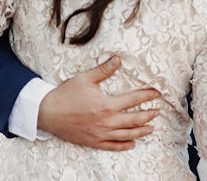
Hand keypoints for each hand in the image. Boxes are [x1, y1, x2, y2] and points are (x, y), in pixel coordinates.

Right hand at [37, 56, 160, 150]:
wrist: (48, 113)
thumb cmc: (66, 94)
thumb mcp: (85, 78)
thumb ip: (104, 70)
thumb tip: (118, 59)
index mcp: (107, 105)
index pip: (133, 100)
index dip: (147, 96)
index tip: (157, 93)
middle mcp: (107, 121)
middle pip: (134, 119)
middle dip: (148, 115)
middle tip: (157, 111)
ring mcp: (101, 134)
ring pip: (127, 135)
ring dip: (141, 131)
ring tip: (151, 128)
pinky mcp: (94, 142)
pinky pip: (113, 146)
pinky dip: (125, 145)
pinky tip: (132, 143)